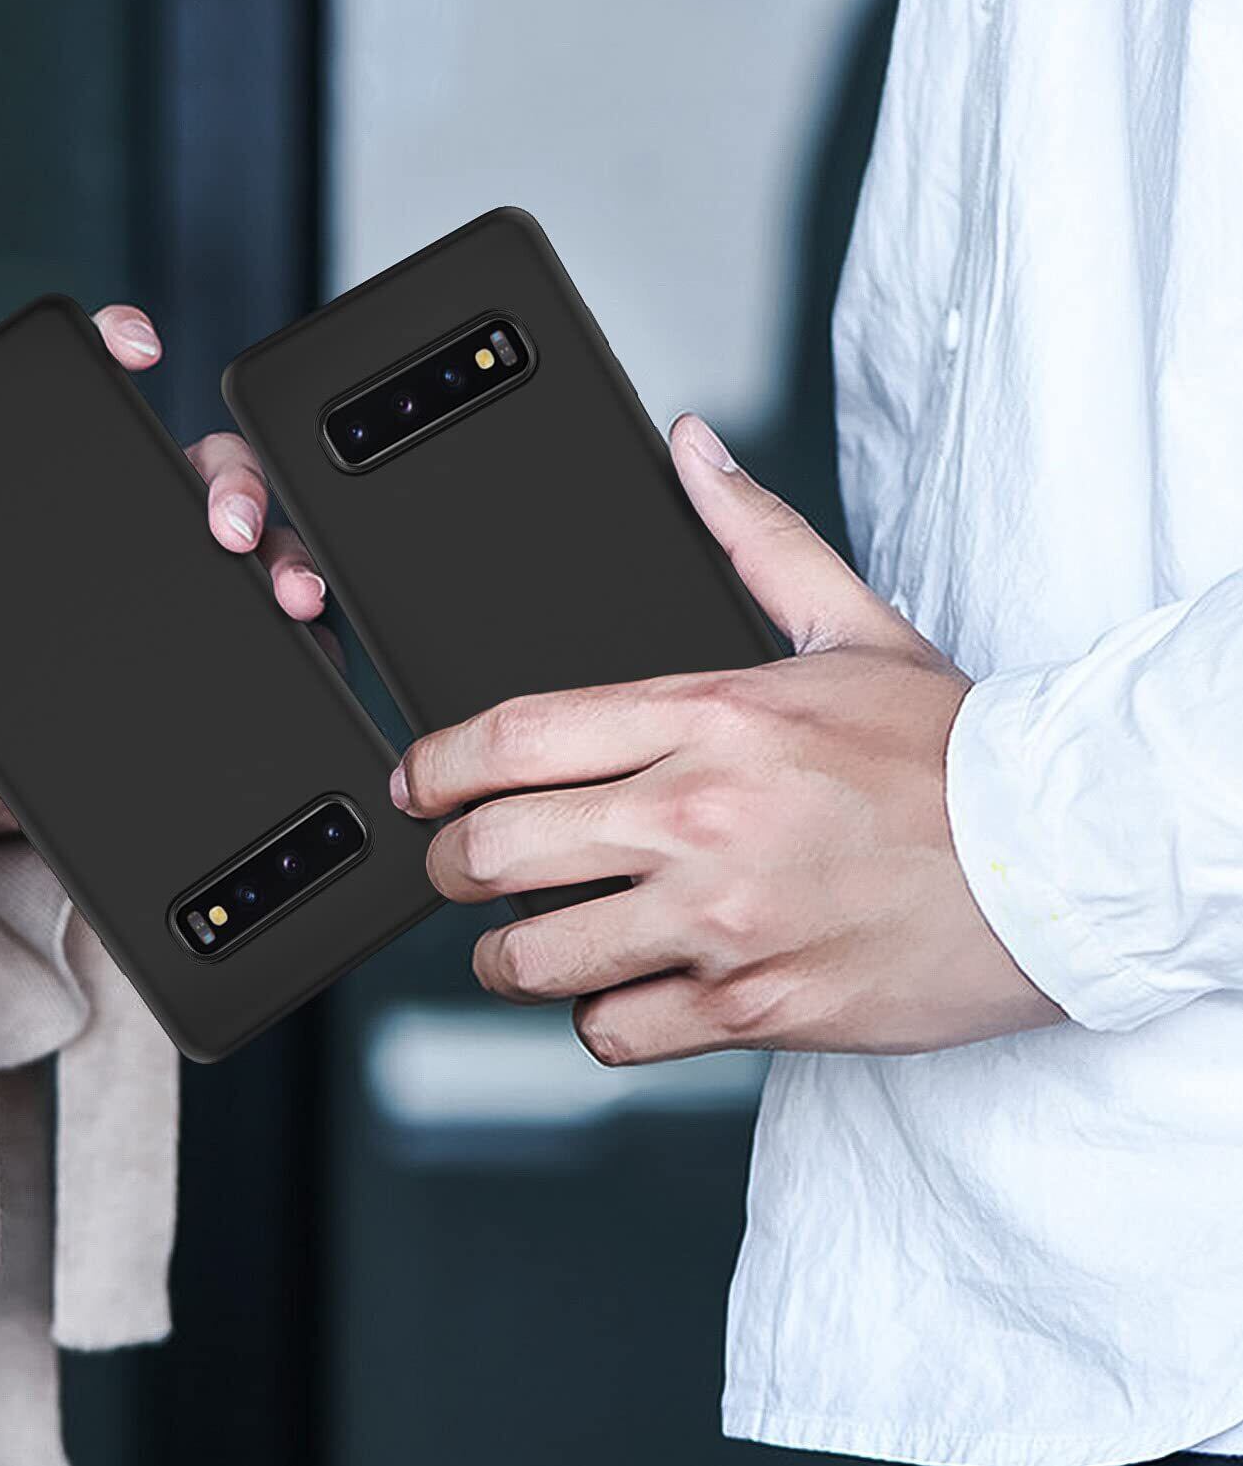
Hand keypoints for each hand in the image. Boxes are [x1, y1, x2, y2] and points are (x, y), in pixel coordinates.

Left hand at [0, 303, 326, 850]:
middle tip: (225, 527)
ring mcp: (207, 602)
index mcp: (67, 530)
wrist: (27, 836)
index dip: (115, 357)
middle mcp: (146, 548)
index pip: (94, 421)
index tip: (133, 342)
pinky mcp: (254, 661)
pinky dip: (314, 634)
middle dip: (231, 484)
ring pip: (266, 544)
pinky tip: (308, 643)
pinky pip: (298, 634)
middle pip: (205, 473)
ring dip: (285, 554)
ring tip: (288, 595)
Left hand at [391, 414, 1063, 1062]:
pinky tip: (621, 990)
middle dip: (447, 866)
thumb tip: (690, 449)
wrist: (1064, 857)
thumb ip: (753, 535)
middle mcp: (702, 817)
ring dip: (506, 955)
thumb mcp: (851, 622)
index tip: (416, 782)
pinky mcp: (757, 1007)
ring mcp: (725, 919)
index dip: (435, 764)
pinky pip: (616, 1031)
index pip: (518, 735)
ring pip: (537, 957)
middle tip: (454, 866)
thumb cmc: (952, 748)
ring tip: (522, 941)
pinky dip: (598, 1019)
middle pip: (496, 851)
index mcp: (712, 715)